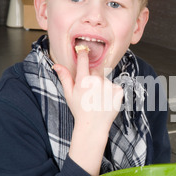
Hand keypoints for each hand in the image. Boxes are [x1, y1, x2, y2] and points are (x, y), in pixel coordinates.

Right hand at [53, 50, 122, 174]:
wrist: (93, 126)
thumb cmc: (80, 110)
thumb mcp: (69, 94)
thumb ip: (65, 77)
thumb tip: (56, 65)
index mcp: (83, 81)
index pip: (84, 60)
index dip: (84, 54)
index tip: (84, 50)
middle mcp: (96, 81)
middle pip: (95, 73)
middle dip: (92, 80)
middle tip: (90, 95)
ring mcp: (108, 86)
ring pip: (105, 80)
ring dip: (102, 87)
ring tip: (98, 99)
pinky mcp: (118, 91)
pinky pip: (115, 86)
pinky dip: (112, 92)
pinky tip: (106, 101)